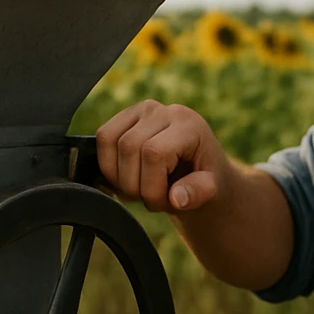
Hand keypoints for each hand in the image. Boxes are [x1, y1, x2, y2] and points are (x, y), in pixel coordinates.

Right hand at [95, 100, 230, 213]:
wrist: (196, 169)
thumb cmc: (203, 179)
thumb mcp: (211, 190)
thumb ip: (197, 193)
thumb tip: (176, 197)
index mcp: (187, 124)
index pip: (153, 152)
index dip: (151, 186)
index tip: (163, 202)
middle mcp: (162, 110)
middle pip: (128, 147)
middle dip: (133, 185)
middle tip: (149, 198)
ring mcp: (140, 110)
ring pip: (110, 141)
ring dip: (118, 177)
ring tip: (138, 188)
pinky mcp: (124, 116)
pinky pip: (102, 137)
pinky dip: (107, 165)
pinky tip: (126, 176)